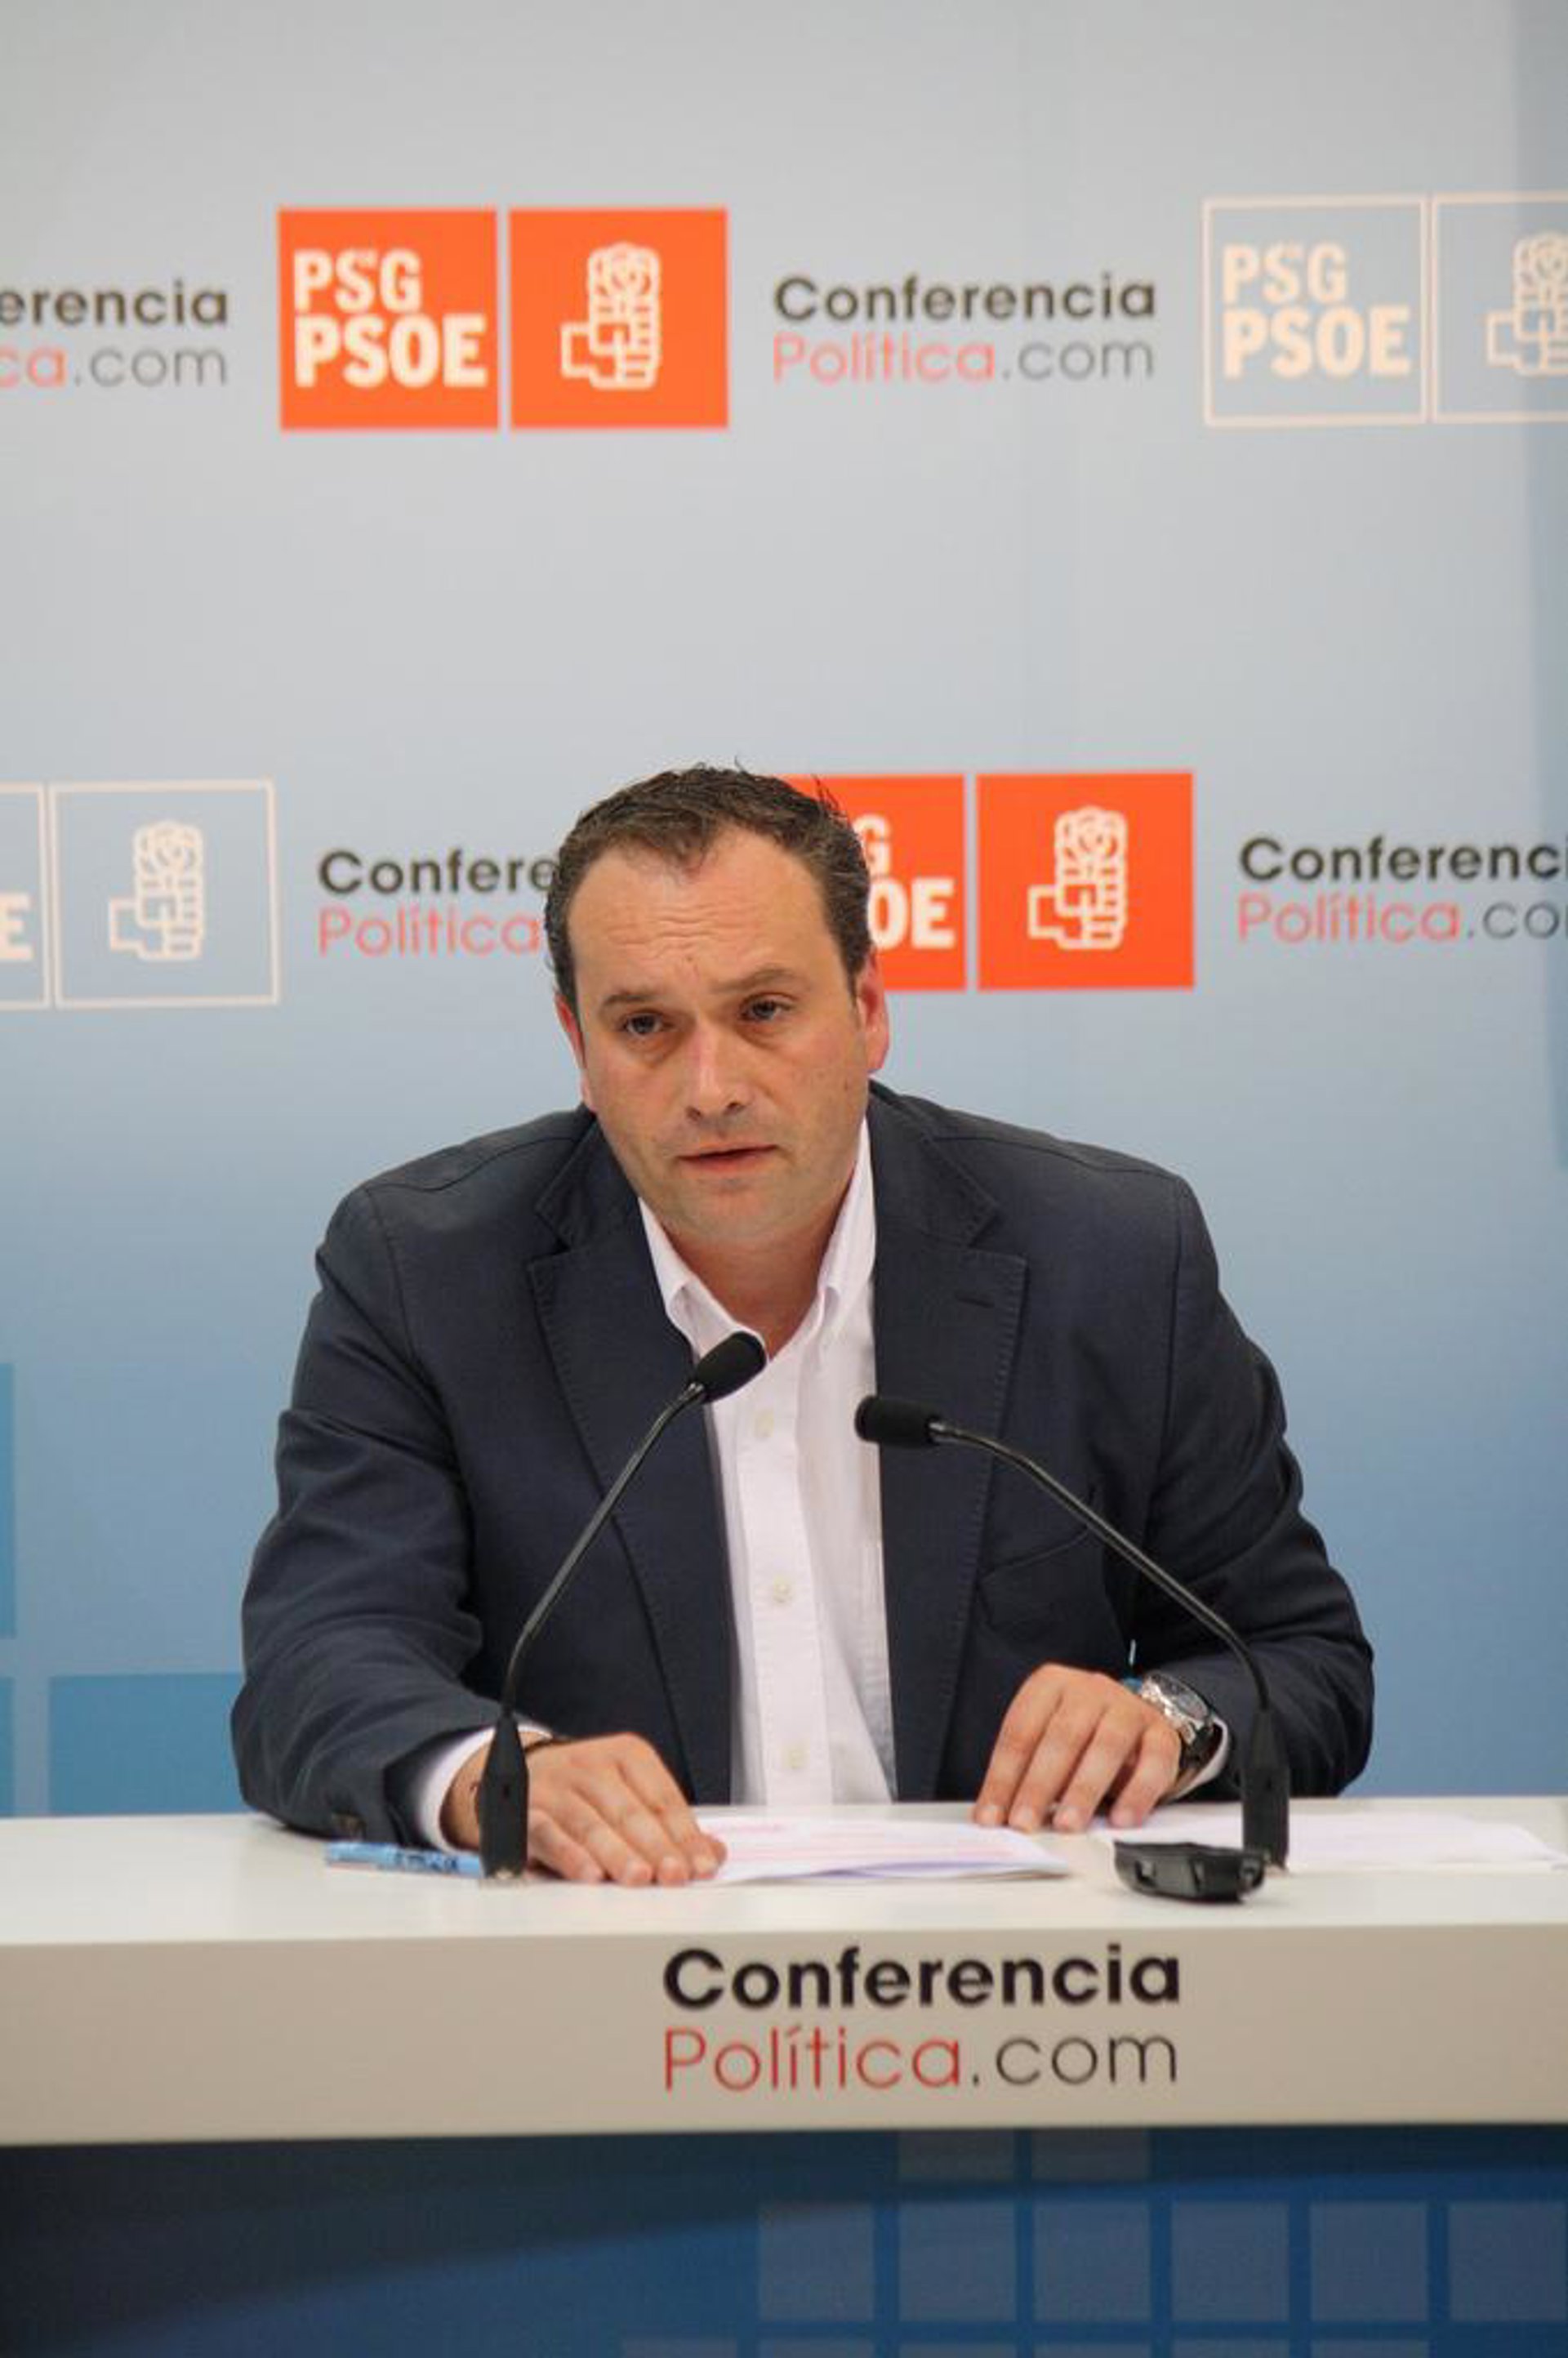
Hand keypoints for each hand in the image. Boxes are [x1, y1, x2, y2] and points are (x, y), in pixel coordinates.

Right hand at [441, 1733, 724, 1886]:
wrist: (510, 1775)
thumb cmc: (584, 1793)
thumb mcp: (629, 1795)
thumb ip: (668, 1826)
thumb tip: (713, 1853)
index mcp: (626, 1755)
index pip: (663, 1797)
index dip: (685, 1834)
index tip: (703, 1865)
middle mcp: (591, 1765)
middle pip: (630, 1811)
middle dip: (655, 1846)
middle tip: (674, 1875)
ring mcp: (556, 1787)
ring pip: (591, 1823)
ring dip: (617, 1854)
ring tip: (639, 1878)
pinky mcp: (523, 1811)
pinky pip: (548, 1833)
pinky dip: (569, 1855)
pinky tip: (589, 1875)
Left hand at [973, 1665, 1181, 1835]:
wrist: (1136, 1722)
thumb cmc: (1081, 1737)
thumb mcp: (1047, 1742)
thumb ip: (1025, 1773)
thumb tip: (999, 1818)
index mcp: (1050, 1685)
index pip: (1020, 1732)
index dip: (1003, 1777)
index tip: (992, 1817)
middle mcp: (1090, 1689)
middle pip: (1062, 1737)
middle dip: (1039, 1785)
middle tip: (1025, 1823)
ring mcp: (1128, 1708)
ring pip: (1106, 1746)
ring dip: (1084, 1790)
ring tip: (1068, 1825)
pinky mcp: (1161, 1734)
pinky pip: (1153, 1763)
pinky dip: (1137, 1794)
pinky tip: (1122, 1820)